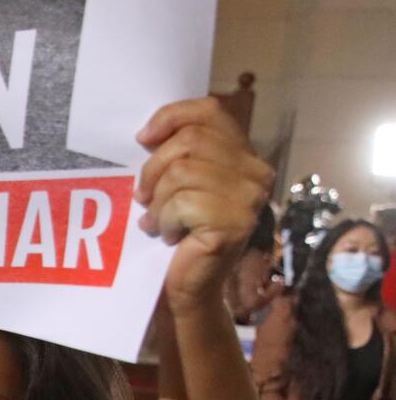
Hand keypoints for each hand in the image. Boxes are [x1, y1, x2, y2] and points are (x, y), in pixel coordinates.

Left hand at [134, 98, 272, 315]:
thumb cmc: (180, 233)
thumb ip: (177, 155)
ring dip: (158, 201)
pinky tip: (171, 235)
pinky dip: (165, 220)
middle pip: (189, 141)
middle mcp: (255, 172)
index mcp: (244, 156)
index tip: (143, 138)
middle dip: (154, 169)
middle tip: (144, 197)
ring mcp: (249, 197)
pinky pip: (182, 203)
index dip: (172, 116)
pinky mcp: (235, 222)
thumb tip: (147, 134)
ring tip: (160, 221)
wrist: (189, 287)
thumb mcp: (177, 184)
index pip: (210, 112)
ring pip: (181, 172)